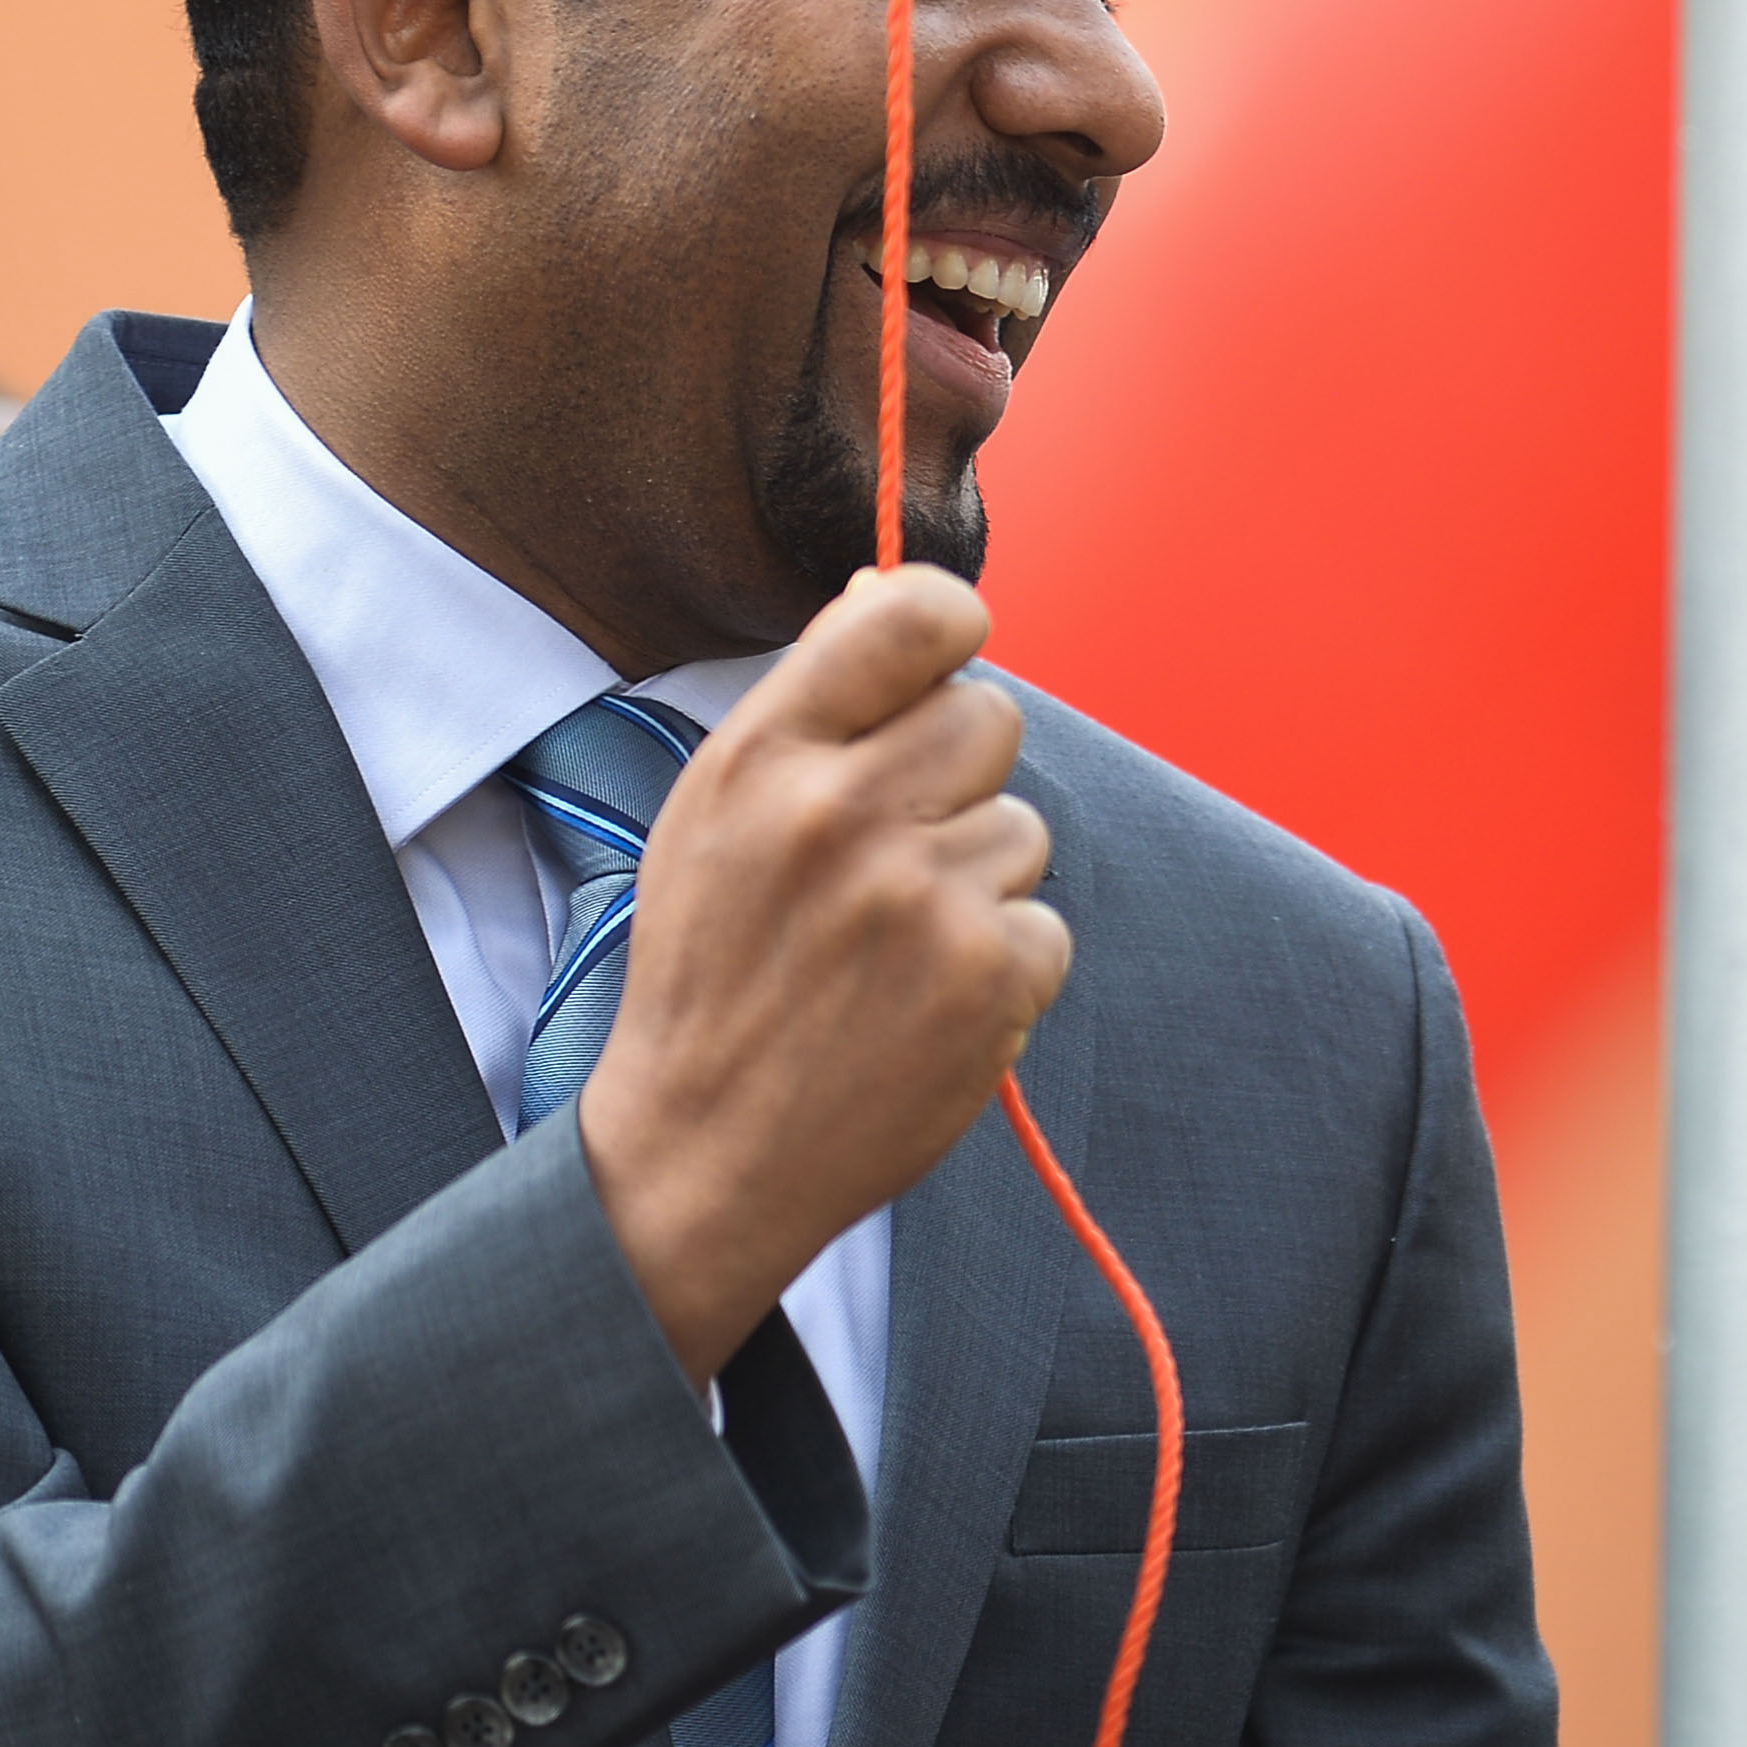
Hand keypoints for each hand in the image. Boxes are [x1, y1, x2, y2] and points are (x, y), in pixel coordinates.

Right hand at [575, 566, 1069, 1381]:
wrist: (703, 1153)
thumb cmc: (712, 975)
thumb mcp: (713, 818)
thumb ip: (809, 706)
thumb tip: (893, 593)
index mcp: (764, 758)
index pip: (911, 613)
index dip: (951, 625)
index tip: (945, 661)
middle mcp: (842, 813)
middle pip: (991, 716)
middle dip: (961, 776)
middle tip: (895, 852)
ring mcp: (921, 897)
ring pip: (1022, 828)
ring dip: (977, 884)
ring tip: (889, 950)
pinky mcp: (987, 976)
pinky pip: (1044, 924)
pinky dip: (1002, 969)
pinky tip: (922, 1008)